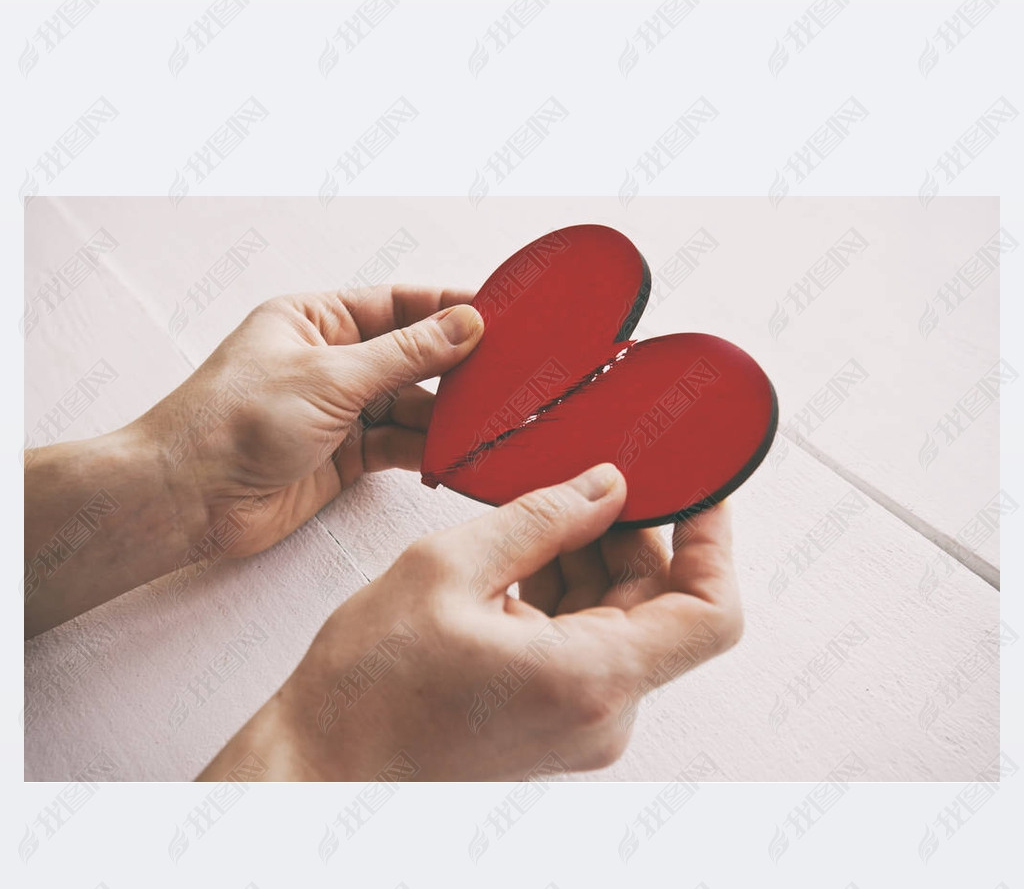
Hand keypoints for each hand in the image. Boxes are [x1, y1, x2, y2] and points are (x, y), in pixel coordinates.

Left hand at [141, 286, 481, 556]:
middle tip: (514, 371)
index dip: (451, 307)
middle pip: (411, 355)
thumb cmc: (234, 420)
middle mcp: (330, 359)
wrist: (185, 499)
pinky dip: (429, 449)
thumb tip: (465, 323)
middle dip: (458, 365)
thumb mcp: (331, 376)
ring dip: (448, 413)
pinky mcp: (343, 458)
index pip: (399, 304)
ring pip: (411, 404)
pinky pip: (400, 445)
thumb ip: (405, 354)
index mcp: (317, 318)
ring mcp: (338, 410)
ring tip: (495, 418)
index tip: (503, 313)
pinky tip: (460, 452)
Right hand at [200, 466, 742, 780]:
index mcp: (590, 678)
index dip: (715, 540)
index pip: (710, 612)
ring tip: (535, 512)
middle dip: (633, 533)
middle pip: (661, 604)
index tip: (698, 485)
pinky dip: (567, 589)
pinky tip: (519, 555)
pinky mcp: (556, 718)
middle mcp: (602, 713)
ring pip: (623, 618)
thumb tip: (609, 483)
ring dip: (592, 557)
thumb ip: (542, 517)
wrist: (320, 761)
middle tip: (590, 471)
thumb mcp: (449, 567)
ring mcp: (580, 722)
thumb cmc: (368, 683)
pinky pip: (589, 641)